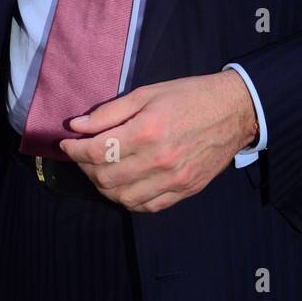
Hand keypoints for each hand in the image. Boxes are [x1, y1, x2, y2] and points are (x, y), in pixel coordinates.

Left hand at [59, 70, 256, 212]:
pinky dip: (128, 200)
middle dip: (85, 168)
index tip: (67, 143)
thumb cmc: (189, 96)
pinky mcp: (185, 191)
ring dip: (103, 187)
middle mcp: (159, 161)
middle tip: (83, 156)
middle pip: (105, 178)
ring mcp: (174, 180)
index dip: (74, 150)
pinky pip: (148, 207)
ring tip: (101, 170)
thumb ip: (109, 112)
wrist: (235, 111)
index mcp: (147, 131)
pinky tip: (124, 185)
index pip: (97, 152)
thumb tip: (77, 127)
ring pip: (123, 197)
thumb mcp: (146, 93)